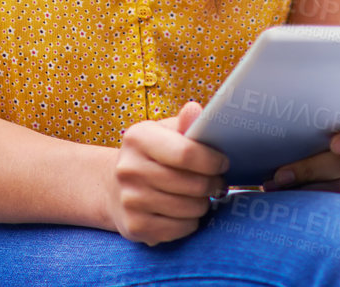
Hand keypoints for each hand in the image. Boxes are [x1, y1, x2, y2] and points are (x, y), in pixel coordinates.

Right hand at [107, 100, 230, 245]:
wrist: (117, 187)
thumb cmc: (154, 155)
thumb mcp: (166, 132)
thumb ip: (185, 123)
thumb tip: (195, 109)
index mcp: (138, 138)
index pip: (186, 153)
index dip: (212, 161)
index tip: (223, 163)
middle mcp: (128, 169)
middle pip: (192, 184)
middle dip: (213, 184)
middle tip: (217, 183)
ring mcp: (129, 200)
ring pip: (190, 208)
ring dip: (203, 204)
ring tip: (200, 195)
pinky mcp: (134, 227)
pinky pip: (181, 229)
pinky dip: (191, 222)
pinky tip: (185, 211)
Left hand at [264, 115, 339, 212]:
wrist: (330, 170)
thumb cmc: (325, 140)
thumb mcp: (328, 127)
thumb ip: (323, 123)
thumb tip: (290, 121)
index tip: (333, 143)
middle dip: (313, 169)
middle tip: (282, 174)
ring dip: (308, 189)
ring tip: (280, 189)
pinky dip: (318, 208)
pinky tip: (296, 204)